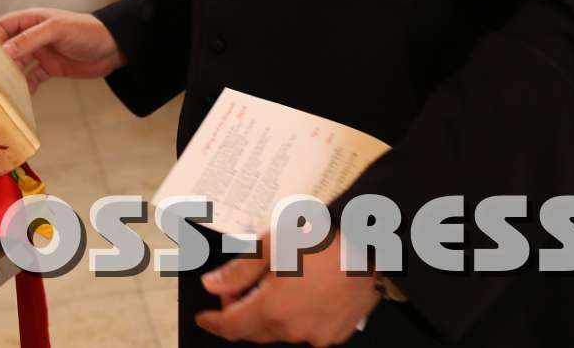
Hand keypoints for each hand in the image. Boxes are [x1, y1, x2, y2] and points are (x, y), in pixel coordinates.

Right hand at [0, 7, 124, 92]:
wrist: (114, 47)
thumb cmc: (87, 31)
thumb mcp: (57, 30)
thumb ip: (30, 39)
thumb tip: (4, 50)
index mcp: (33, 20)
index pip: (5, 25)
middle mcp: (34, 36)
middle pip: (9, 46)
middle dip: (0, 60)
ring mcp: (43, 52)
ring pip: (19, 64)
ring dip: (12, 74)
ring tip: (5, 87)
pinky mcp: (52, 68)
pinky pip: (33, 77)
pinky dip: (27, 86)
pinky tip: (23, 95)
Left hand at [195, 234, 380, 345]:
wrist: (369, 243)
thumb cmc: (320, 238)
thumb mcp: (271, 245)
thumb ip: (239, 270)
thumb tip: (213, 284)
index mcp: (273, 310)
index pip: (232, 326)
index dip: (214, 321)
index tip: (205, 317)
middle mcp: (295, 330)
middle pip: (256, 331)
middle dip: (242, 313)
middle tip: (239, 288)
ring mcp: (319, 335)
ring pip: (283, 331)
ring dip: (272, 314)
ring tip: (275, 284)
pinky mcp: (338, 332)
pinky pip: (308, 330)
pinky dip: (298, 317)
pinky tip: (302, 292)